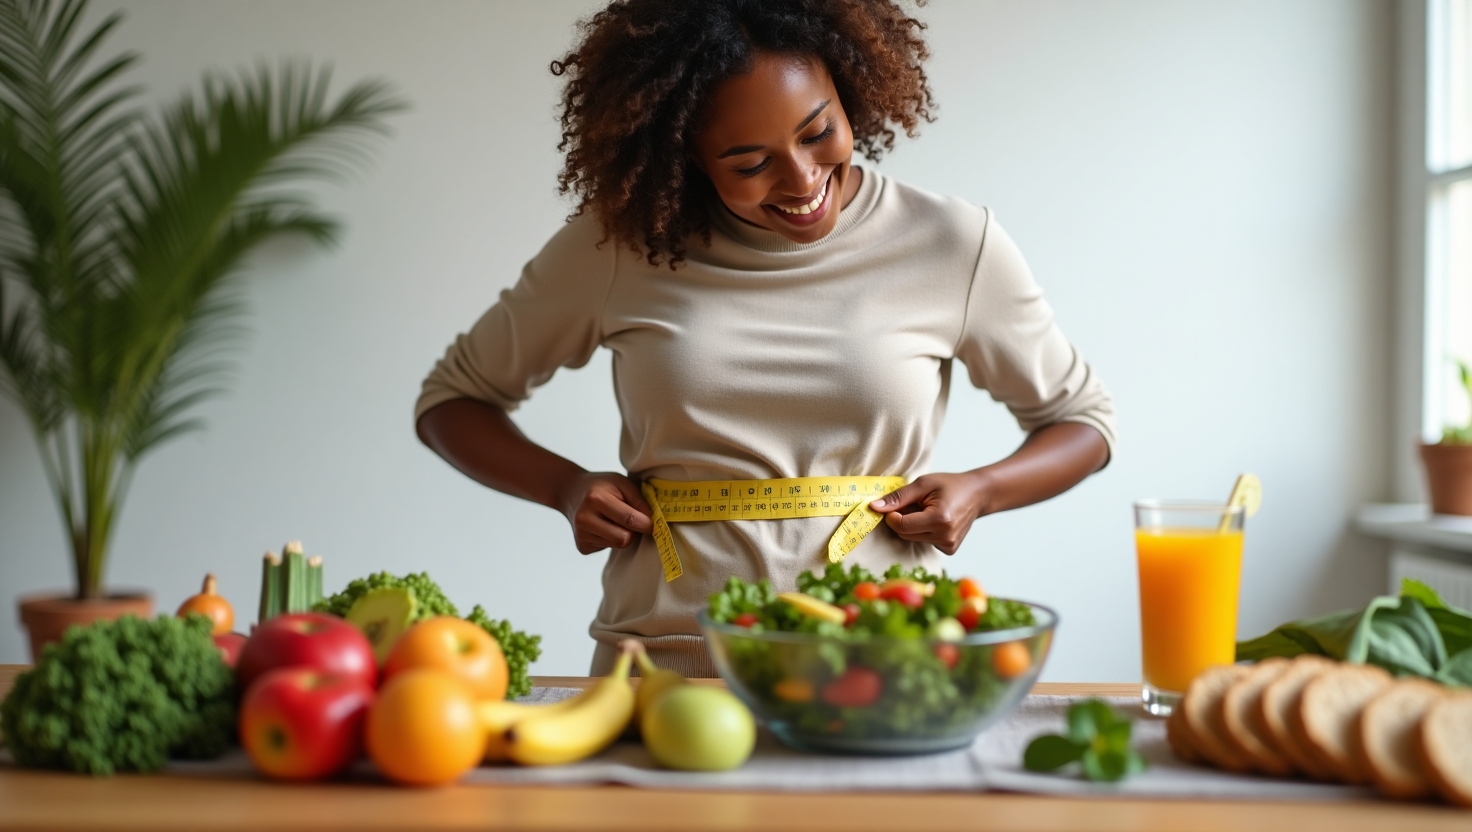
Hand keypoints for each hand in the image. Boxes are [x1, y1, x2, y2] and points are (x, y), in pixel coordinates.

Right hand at [557, 471, 652, 553]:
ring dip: (622, 534)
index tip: (652, 522)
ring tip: (614, 520)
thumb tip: (651, 520)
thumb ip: (638, 499)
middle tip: (632, 520)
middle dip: (633, 531)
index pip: (629, 519)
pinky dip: (611, 539)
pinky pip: (608, 548)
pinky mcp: (582, 546)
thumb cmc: (601, 486)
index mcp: (595, 499)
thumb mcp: (621, 482)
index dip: (646, 523)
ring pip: (617, 545)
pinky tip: (603, 527)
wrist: (572, 492)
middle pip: (624, 539)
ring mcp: (581, 535)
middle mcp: (584, 519)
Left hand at [868, 472, 987, 554]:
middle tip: (913, 504)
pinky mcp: (949, 550)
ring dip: (912, 525)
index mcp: (940, 519)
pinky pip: (924, 541)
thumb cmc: (950, 485)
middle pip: (905, 534)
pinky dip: (923, 531)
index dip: (891, 516)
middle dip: (901, 519)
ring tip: (927, 510)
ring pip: (913, 539)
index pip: (901, 526)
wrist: (977, 494)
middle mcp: (945, 536)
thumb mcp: (923, 484)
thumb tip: (874, 507)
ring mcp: (948, 546)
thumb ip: (898, 497)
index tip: (893, 505)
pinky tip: (935, 520)